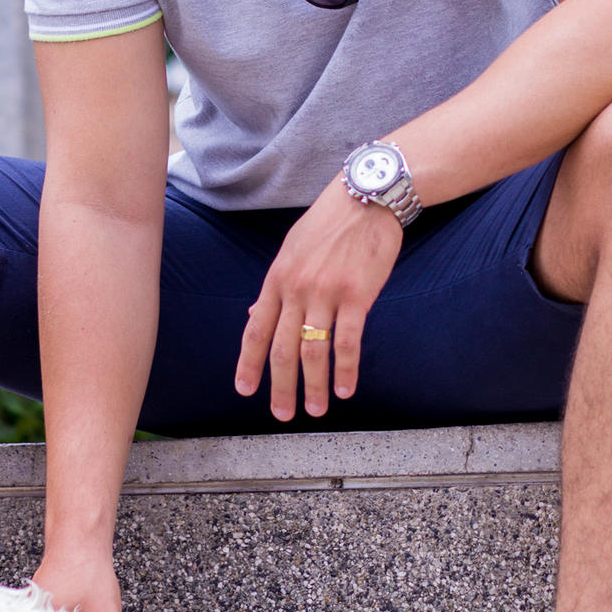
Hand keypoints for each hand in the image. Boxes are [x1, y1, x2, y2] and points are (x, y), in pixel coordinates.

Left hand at [234, 173, 402, 420]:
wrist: (366, 196)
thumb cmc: (329, 223)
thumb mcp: (291, 250)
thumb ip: (275, 287)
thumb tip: (254, 317)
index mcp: (277, 278)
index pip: (256, 329)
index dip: (248, 363)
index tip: (245, 390)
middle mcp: (296, 289)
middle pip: (281, 348)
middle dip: (279, 386)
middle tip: (282, 414)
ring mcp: (326, 292)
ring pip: (313, 350)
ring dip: (313, 386)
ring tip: (314, 410)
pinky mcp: (357, 294)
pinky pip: (348, 341)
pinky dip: (345, 370)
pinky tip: (344, 390)